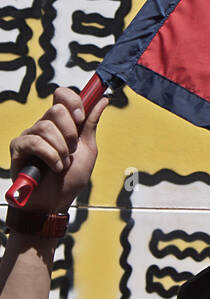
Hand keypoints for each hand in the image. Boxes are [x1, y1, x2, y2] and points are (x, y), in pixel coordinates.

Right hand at [9, 87, 109, 212]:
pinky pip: (34, 142)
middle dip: (70, 132)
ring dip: (61, 149)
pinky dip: (50, 156)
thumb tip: (102, 100)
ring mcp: (30, 136)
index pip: (62, 96)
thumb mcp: (88, 149)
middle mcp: (43, 126)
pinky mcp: (18, 148)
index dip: (73, 102)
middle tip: (72, 149)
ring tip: (63, 164)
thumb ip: (91, 124)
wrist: (56, 203)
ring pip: (46, 126)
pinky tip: (54, 168)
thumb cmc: (70, 179)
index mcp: (61, 124)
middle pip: (56, 109)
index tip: (81, 118)